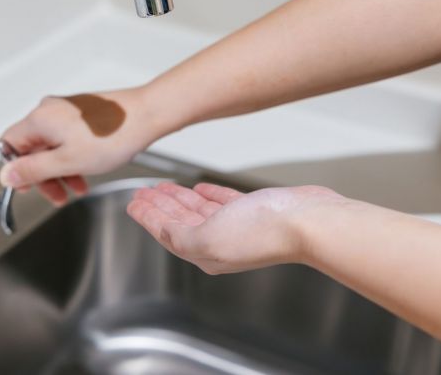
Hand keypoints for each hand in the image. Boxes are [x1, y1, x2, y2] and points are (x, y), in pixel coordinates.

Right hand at [0, 89, 160, 205]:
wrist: (147, 115)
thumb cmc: (113, 136)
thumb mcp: (68, 162)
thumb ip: (34, 170)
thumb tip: (7, 175)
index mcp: (40, 119)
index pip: (9, 145)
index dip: (15, 170)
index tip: (28, 187)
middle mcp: (50, 111)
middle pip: (32, 147)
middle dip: (43, 175)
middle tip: (56, 196)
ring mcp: (68, 111)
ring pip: (52, 146)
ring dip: (60, 171)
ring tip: (76, 189)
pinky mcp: (83, 114)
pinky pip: (68, 139)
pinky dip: (73, 158)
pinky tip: (86, 172)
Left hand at [126, 182, 344, 274]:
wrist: (307, 223)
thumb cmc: (262, 233)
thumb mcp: (208, 237)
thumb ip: (179, 235)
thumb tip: (161, 229)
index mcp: (205, 253)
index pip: (167, 234)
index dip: (147, 217)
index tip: (133, 202)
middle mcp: (219, 242)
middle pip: (179, 222)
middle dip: (159, 207)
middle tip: (143, 192)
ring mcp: (238, 226)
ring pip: (198, 211)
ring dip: (179, 199)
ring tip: (164, 187)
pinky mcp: (255, 210)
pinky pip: (223, 201)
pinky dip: (208, 194)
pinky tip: (200, 187)